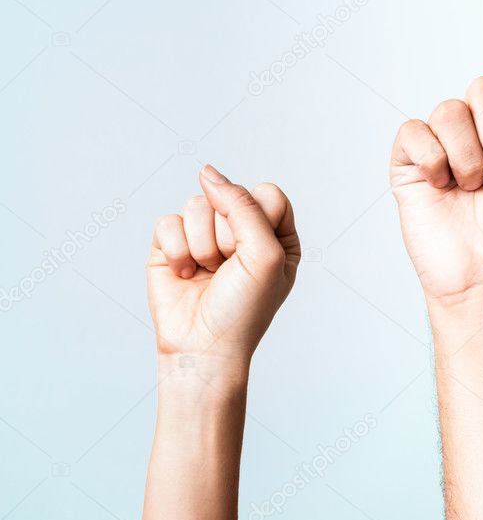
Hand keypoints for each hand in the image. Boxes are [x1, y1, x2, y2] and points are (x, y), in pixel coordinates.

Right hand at [147, 165, 299, 361]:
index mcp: (276, 235)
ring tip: (208, 273)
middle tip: (229, 270)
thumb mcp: (264, 255)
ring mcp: (205, 236)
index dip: (256, 218)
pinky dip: (177, 251)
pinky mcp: (172, 244)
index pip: (267, 194)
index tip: (254, 252)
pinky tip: (185, 274)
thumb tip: (208, 172)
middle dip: (227, 237)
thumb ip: (243, 205)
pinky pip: (168, 221)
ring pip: (197, 205)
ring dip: (202, 246)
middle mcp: (241, 231)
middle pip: (229, 196)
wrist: (203, 347)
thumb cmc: (243, 309)